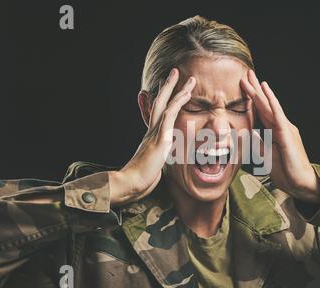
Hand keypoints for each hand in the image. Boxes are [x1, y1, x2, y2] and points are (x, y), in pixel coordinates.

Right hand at [110, 68, 195, 205]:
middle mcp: (151, 131)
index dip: (159, 101)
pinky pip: (170, 115)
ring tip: (188, 79)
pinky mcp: (161, 137)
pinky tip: (186, 93)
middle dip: (167, 87)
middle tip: (174, 72)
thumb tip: (160, 160)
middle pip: (159, 103)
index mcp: (149, 138)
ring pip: (167, 104)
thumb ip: (157, 160)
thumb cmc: (140, 179)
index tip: (162, 88)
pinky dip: (178, 102)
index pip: (155, 114)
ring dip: (178, 90)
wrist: (131, 183)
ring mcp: (155, 132)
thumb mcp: (152, 167)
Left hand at [240, 70, 319, 203]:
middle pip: (265, 105)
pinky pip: (277, 115)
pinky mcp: (287, 134)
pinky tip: (266, 91)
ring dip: (260, 92)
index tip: (243, 86)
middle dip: (255, 89)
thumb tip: (245, 134)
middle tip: (246, 74)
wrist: (301, 183)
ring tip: (252, 78)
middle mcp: (281, 126)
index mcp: (275, 131)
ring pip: (270, 107)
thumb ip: (256, 144)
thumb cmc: (285, 170)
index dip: (252, 99)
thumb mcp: (264, 156)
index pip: (261, 112)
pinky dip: (271, 102)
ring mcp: (285, 129)